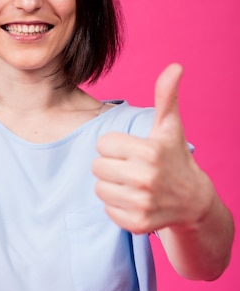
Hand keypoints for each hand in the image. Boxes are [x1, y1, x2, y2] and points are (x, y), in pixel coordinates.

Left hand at [92, 64, 212, 233]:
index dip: (116, 146)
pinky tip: (134, 200)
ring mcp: (141, 203)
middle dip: (111, 165)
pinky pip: (106, 209)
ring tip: (132, 184)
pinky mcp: (136, 223)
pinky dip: (116, 205)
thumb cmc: (174, 157)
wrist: (193, 202)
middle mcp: (145, 178)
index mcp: (149, 151)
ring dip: (112, 185)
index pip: (103, 144)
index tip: (133, 150)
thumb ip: (166, 95)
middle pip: (97, 166)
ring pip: (99, 188)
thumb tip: (175, 66)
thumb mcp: (169, 126)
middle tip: (131, 167)